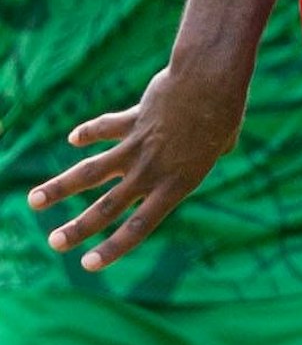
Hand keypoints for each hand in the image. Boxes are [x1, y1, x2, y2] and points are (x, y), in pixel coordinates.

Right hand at [28, 65, 245, 270]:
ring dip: (58, 187)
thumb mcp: (222, 142)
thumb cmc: (225, 110)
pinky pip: (104, 129)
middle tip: (54, 243)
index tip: (87, 265)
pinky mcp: (131, 121)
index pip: (140, 226)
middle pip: (106, 208)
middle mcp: (151, 171)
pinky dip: (88, 133)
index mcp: (177, 184)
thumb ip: (211, 152)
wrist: (209, 79)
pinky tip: (75, 139)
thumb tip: (214, 148)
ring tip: (33, 202)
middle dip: (77, 228)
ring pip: (89, 173)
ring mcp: (137, 147)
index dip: (113, 247)